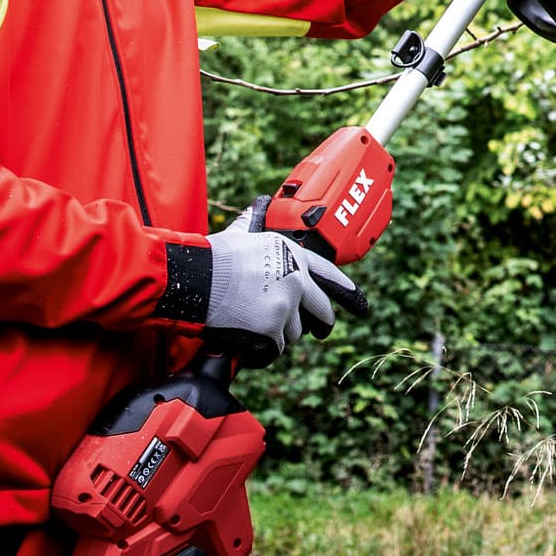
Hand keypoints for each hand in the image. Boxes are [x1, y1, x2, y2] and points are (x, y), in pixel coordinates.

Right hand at [202, 197, 366, 367]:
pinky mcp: (273, 329)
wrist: (195, 276)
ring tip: (253, 323)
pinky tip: (247, 341)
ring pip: (294, 332)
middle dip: (322, 323)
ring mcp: (287, 305)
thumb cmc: (213, 256)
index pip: (329, 274)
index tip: (360, 305)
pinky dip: (262, 351)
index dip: (346, 290)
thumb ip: (257, 225)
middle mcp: (297, 279)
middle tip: (321, 330)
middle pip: (322, 310)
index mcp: (293, 255)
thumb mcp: (243, 233)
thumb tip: (259, 204)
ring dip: (278, 334)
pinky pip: (275, 349)